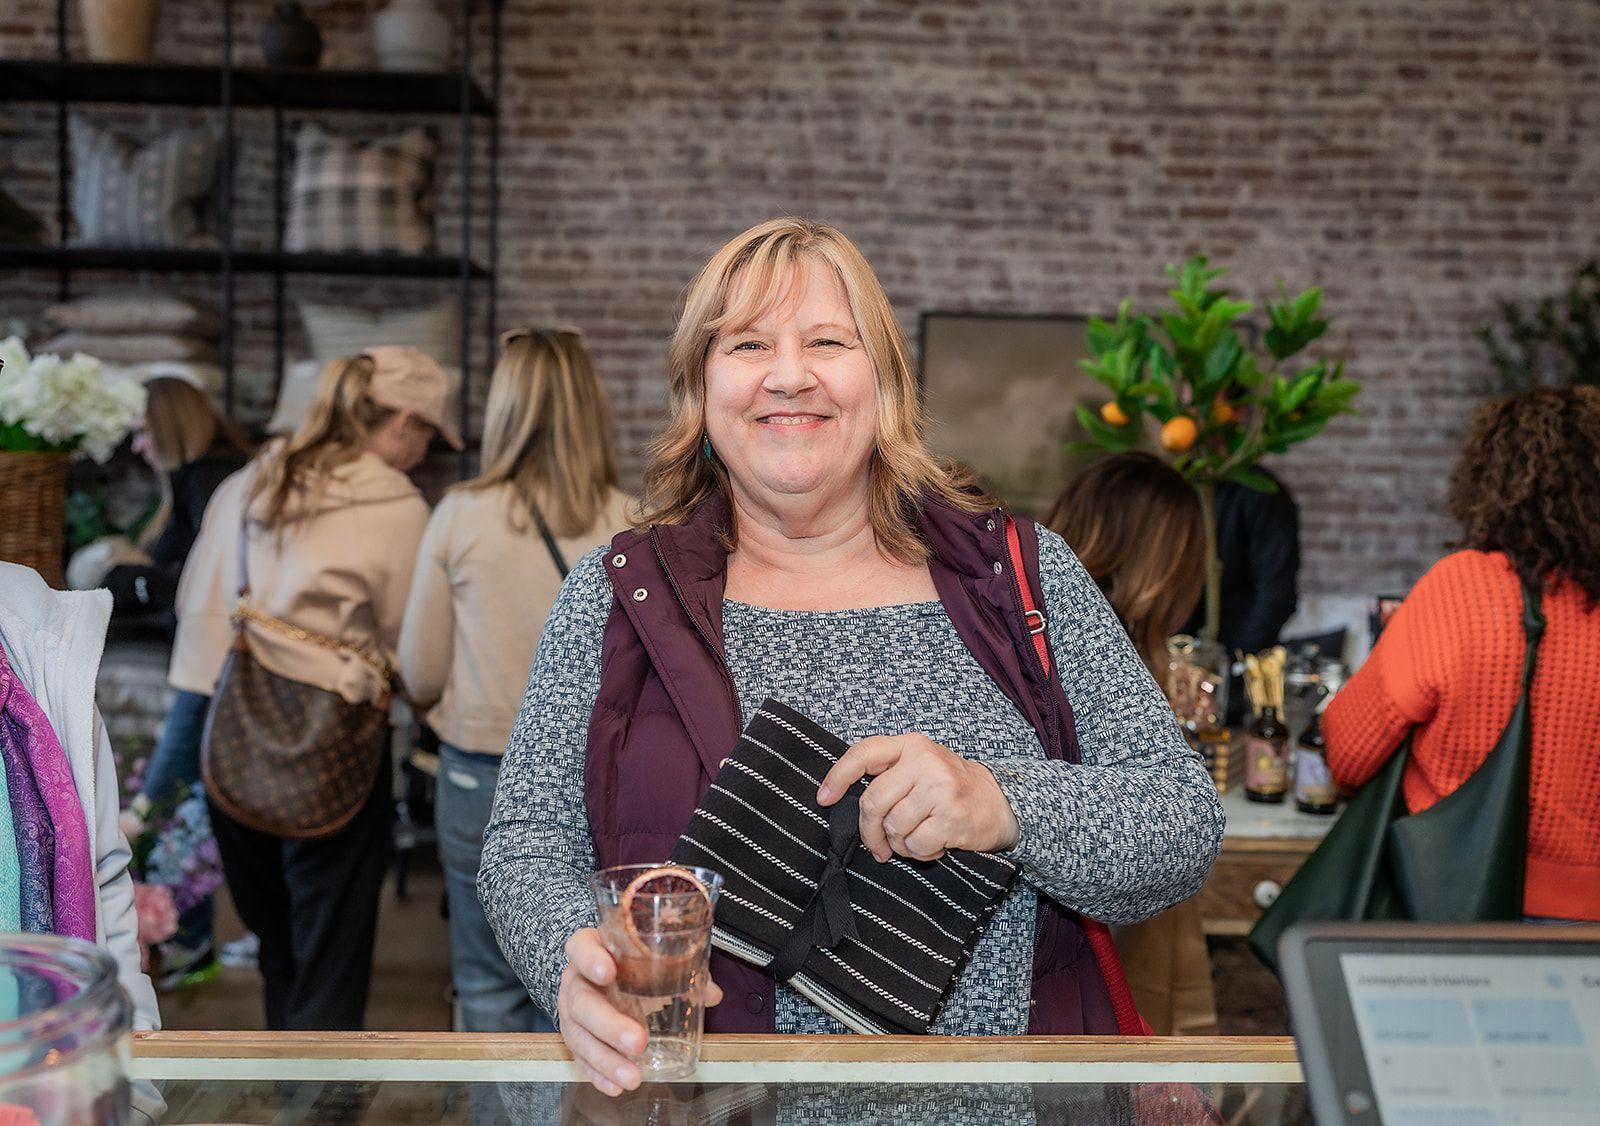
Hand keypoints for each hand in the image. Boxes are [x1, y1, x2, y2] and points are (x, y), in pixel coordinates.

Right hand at [557, 928, 722, 1096]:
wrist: (596, 972)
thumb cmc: (623, 962)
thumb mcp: (645, 955)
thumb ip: (678, 968)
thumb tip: (711, 993)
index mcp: (590, 949)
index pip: (581, 947)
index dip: (590, 959)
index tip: (608, 972)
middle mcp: (575, 980)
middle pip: (582, 1002)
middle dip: (609, 1025)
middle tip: (637, 1041)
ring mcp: (571, 1012)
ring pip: (580, 1036)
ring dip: (606, 1060)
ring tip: (632, 1075)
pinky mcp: (574, 1037)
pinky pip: (581, 1059)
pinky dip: (598, 1074)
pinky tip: (615, 1086)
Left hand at [817, 733, 1019, 861]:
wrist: (999, 802)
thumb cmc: (950, 787)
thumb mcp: (920, 766)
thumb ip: (888, 774)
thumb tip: (842, 800)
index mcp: (911, 745)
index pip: (863, 753)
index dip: (838, 776)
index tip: (824, 798)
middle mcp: (924, 762)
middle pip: (873, 802)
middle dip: (869, 832)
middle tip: (877, 847)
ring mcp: (940, 788)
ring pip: (893, 827)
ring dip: (900, 844)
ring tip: (917, 838)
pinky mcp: (952, 816)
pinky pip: (915, 845)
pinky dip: (920, 854)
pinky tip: (934, 845)